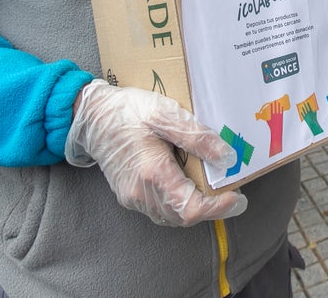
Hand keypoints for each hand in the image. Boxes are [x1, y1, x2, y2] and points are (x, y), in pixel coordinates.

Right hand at [65, 79, 247, 225]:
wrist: (90, 116)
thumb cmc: (126, 111)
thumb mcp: (164, 113)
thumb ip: (196, 136)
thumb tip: (226, 157)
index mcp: (152, 172)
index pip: (191, 208)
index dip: (218, 207)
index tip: (236, 197)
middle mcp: (141, 192)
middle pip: (184, 216)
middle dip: (211, 208)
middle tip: (230, 191)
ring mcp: (132, 197)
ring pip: (172, 216)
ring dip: (195, 206)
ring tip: (213, 188)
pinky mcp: (128, 195)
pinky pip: (160, 209)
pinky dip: (179, 203)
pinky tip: (188, 185)